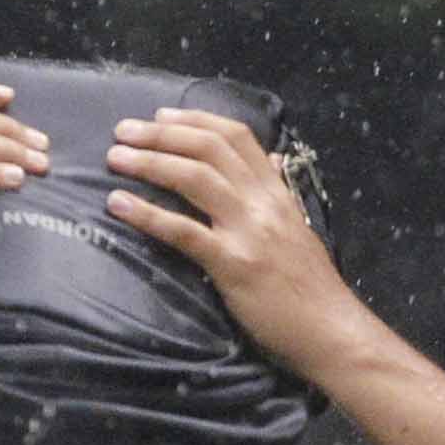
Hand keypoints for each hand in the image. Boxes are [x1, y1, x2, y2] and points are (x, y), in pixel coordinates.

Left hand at [105, 109, 363, 372]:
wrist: (330, 328)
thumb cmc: (310, 285)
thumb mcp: (298, 226)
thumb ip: (278, 192)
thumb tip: (267, 160)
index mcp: (276, 191)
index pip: (236, 136)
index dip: (195, 119)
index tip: (160, 115)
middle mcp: (262, 202)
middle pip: (207, 148)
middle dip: (160, 133)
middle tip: (122, 131)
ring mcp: (248, 230)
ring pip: (193, 177)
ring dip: (149, 162)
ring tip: (115, 158)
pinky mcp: (232, 264)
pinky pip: (183, 231)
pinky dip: (147, 214)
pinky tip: (118, 205)